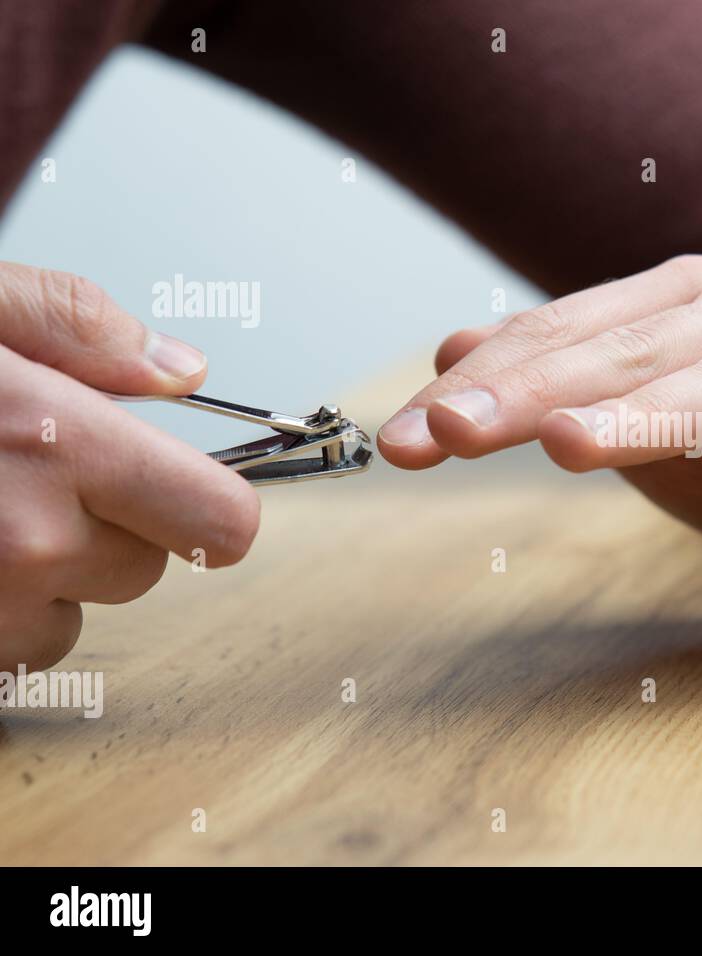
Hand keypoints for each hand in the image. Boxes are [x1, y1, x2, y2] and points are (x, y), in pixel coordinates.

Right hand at [0, 262, 259, 672]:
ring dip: (46, 581)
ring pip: (74, 619)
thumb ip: (78, 325)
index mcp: (58, 444)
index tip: (186, 488)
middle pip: (150, 569)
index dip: (211, 505)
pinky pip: (14, 650)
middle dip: (112, 531)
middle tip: (36, 480)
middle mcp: (31, 542)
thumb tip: (182, 370)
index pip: (224, 524)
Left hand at [379, 256, 701, 582]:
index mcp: (689, 303)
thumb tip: (454, 359)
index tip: (405, 434)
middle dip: (534, 391)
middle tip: (449, 433)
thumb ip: (572, 386)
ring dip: (643, 413)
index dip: (489, 380)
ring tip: (563, 449)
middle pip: (634, 351)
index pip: (573, 335)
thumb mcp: (663, 418)